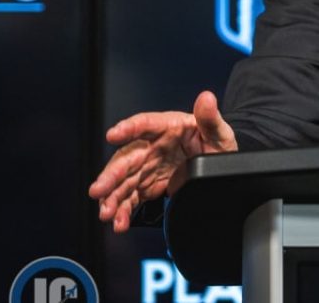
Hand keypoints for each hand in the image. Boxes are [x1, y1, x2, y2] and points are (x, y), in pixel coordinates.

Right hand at [88, 91, 237, 231]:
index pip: (146, 124)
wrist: (219, 166)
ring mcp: (148, 166)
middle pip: (128, 158)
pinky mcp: (148, 184)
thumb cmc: (216, 144)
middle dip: (111, 175)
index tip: (113, 135)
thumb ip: (211, 118)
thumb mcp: (219, 133)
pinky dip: (123, 209)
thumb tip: (207, 98)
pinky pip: (131, 196)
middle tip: (99, 189)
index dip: (129, 128)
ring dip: (112, 197)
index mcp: (168, 127)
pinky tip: (118, 221)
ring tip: (106, 213)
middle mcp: (152, 145)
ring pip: (124, 181)